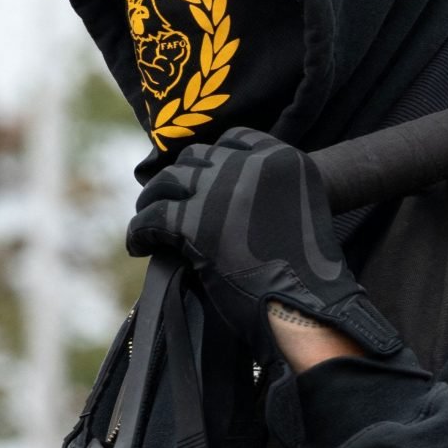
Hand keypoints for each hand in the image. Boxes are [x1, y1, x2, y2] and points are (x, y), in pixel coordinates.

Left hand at [126, 129, 401, 361]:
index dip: (214, 161)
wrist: (307, 308)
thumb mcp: (299, 210)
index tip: (205, 184)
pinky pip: (150, 218)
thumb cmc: (305, 273)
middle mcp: (253, 165)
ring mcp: (222, 191)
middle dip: (183, 182)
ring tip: (150, 224)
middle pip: (196, 158)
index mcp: (285, 159)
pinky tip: (141, 246)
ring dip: (154, 202)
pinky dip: (140, 233)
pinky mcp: (195, 222)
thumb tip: (209, 185)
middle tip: (174, 207)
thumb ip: (265, 188)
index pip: (234, 139)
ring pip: (167, 182)